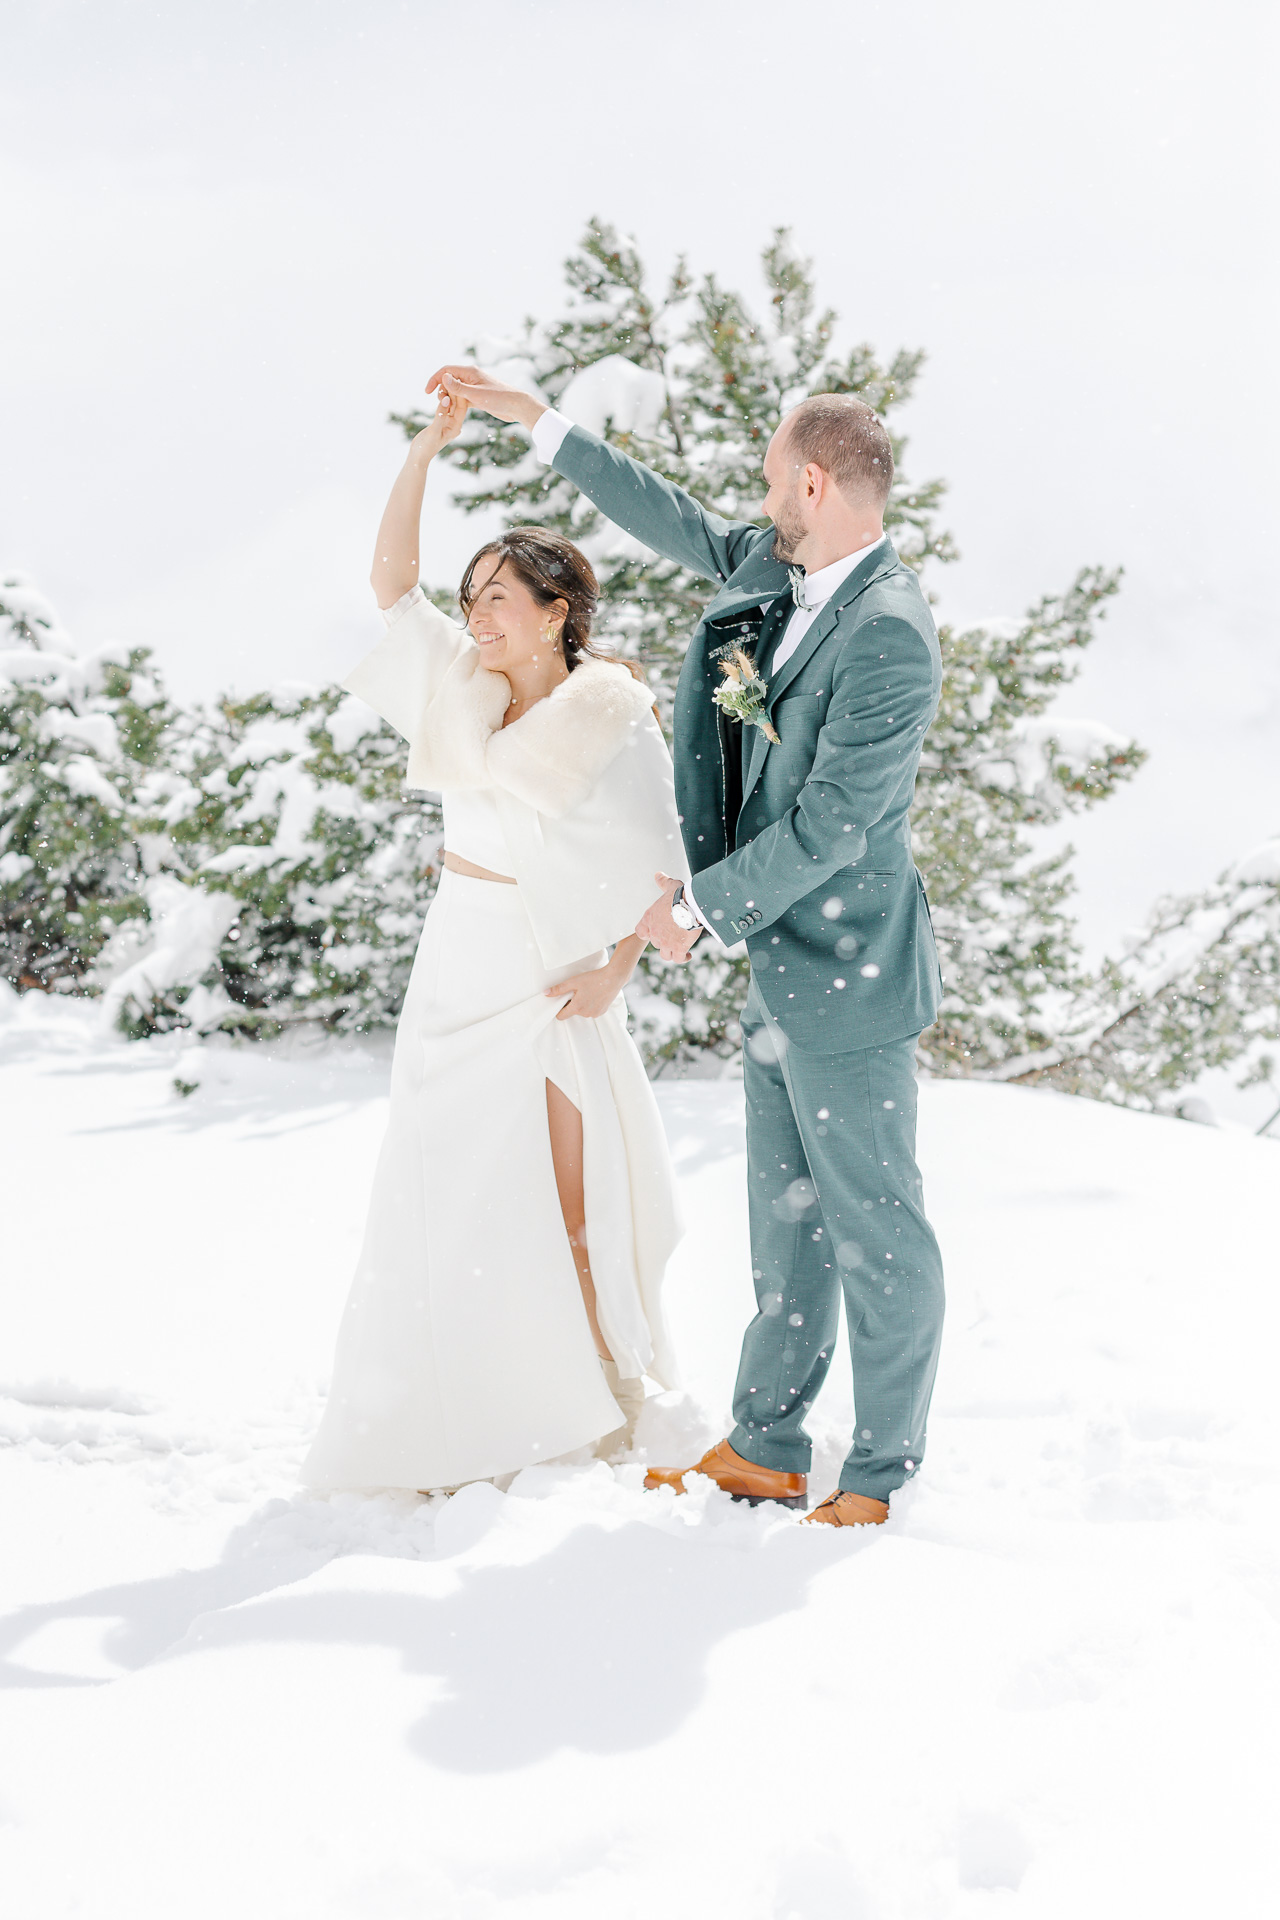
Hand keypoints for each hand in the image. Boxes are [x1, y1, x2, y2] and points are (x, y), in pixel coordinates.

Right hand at [411, 385, 467, 459]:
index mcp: (456, 426)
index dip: (457, 391)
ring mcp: (449, 424)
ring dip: (447, 394)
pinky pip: (446, 409)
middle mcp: (455, 425)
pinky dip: (443, 400)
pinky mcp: (443, 424)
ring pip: (451, 405)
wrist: (418, 460)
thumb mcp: (434, 431)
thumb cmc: (425, 448)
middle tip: (446, 378)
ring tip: (442, 383)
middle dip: (453, 391)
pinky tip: (440, 392)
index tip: (451, 379)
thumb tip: (446, 398)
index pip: (460, 405)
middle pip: (457, 404)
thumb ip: (440, 414)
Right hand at [426, 363, 545, 431]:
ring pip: (455, 390)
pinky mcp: (478, 396)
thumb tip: (443, 378)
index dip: (434, 379)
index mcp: (470, 371)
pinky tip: (453, 412)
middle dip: (441, 390)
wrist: (517, 406)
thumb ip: (458, 387)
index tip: (427, 392)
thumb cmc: (499, 398)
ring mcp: (474, 386)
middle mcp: (471, 377)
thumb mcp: (475, 395)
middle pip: (449, 380)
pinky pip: (462, 398)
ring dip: (448, 398)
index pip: (446, 371)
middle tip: (438, 403)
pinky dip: (456, 403)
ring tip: (445, 408)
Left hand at [548, 960, 624, 1020]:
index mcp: (577, 1007)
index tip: (561, 1001)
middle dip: (572, 1004)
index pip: (561, 1016)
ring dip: (581, 1004)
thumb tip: (545, 993)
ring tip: (587, 992)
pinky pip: (591, 1011)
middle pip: (572, 1012)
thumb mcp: (573, 982)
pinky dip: (590, 1005)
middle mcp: (586, 1014)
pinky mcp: (602, 1012)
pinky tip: (594, 994)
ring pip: (582, 1012)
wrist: (613, 978)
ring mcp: (595, 1014)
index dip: (558, 1009)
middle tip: (576, 991)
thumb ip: (558, 989)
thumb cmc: (594, 979)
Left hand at [635, 871, 701, 962]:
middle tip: (674, 936)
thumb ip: (663, 882)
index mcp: (649, 918)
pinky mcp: (677, 948)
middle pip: (655, 943)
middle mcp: (655, 932)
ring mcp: (665, 942)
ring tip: (680, 949)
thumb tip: (658, 874)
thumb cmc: (680, 895)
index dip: (647, 934)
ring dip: (671, 952)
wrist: (691, 906)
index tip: (655, 933)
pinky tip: (688, 954)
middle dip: (664, 941)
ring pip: (664, 954)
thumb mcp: (670, 886)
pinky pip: (677, 958)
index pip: (640, 932)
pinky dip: (682, 957)